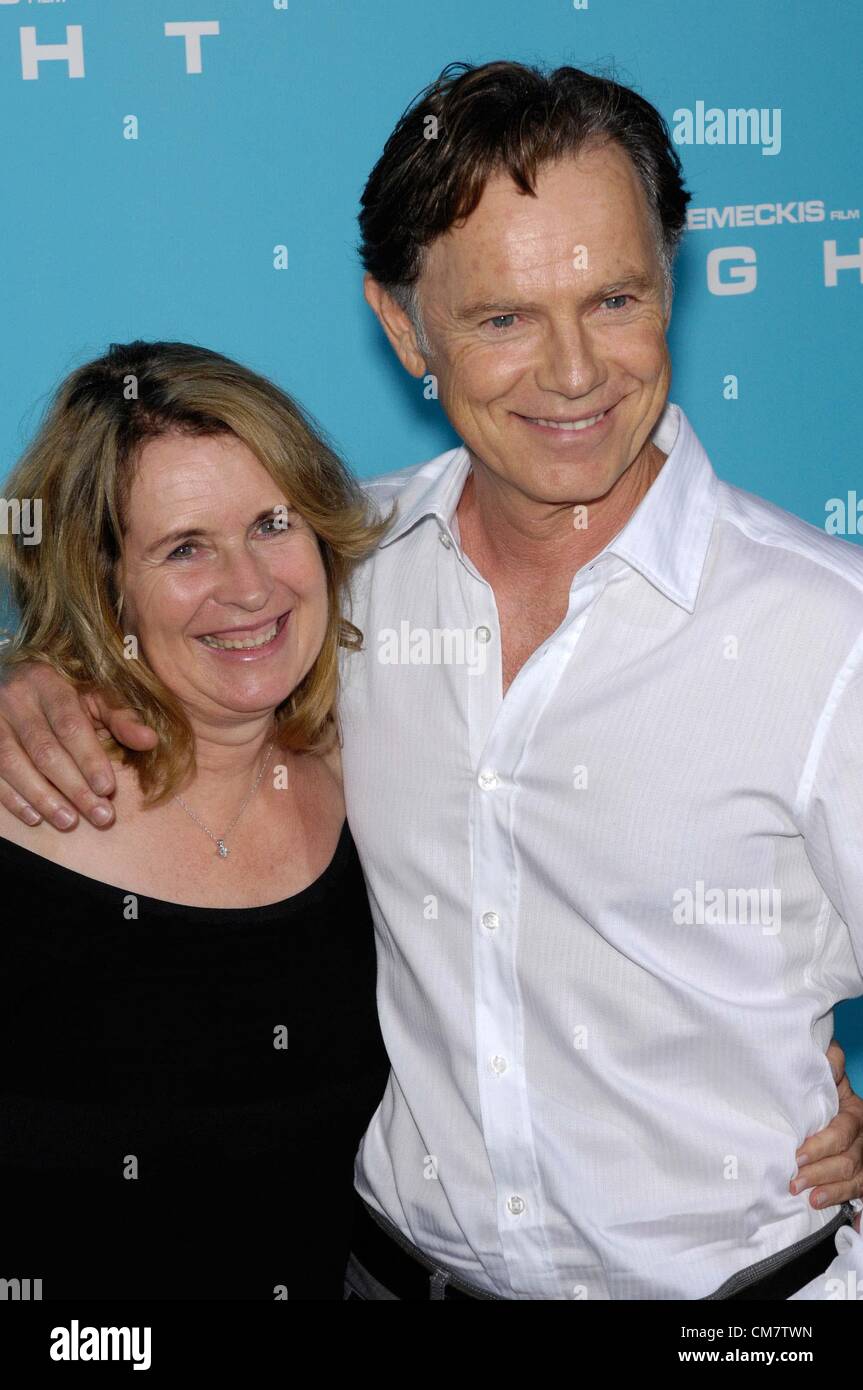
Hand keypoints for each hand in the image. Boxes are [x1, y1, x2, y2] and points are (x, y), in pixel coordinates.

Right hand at [0, 663, 156, 828]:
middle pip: (45, 750)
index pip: (70, 725)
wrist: (8, 681)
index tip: (107, 789)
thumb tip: (150, 740)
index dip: (89, 759)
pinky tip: (35, 817)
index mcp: (47, 683)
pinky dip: (12, 799)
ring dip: (44, 798)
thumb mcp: (91, 696)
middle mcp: (15, 698)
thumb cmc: (59, 695)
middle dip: (74, 787)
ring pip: (15, 764)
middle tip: (100, 816)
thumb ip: (120, 717)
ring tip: (70, 821)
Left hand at [791, 1040, 862, 1232]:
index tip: (798, 1154)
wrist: (829, 1107)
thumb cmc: (820, 1093)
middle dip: (821, 1171)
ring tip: (810, 1199)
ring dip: (832, 1190)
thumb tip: (828, 1054)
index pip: (842, 1132)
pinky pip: (861, 1194)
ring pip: (855, 1179)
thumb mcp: (825, 1078)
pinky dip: (854, 1205)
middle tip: (795, 1180)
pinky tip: (847, 1218)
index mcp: (854, 1112)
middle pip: (848, 1159)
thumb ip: (829, 1067)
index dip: (821, 1144)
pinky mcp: (861, 1176)